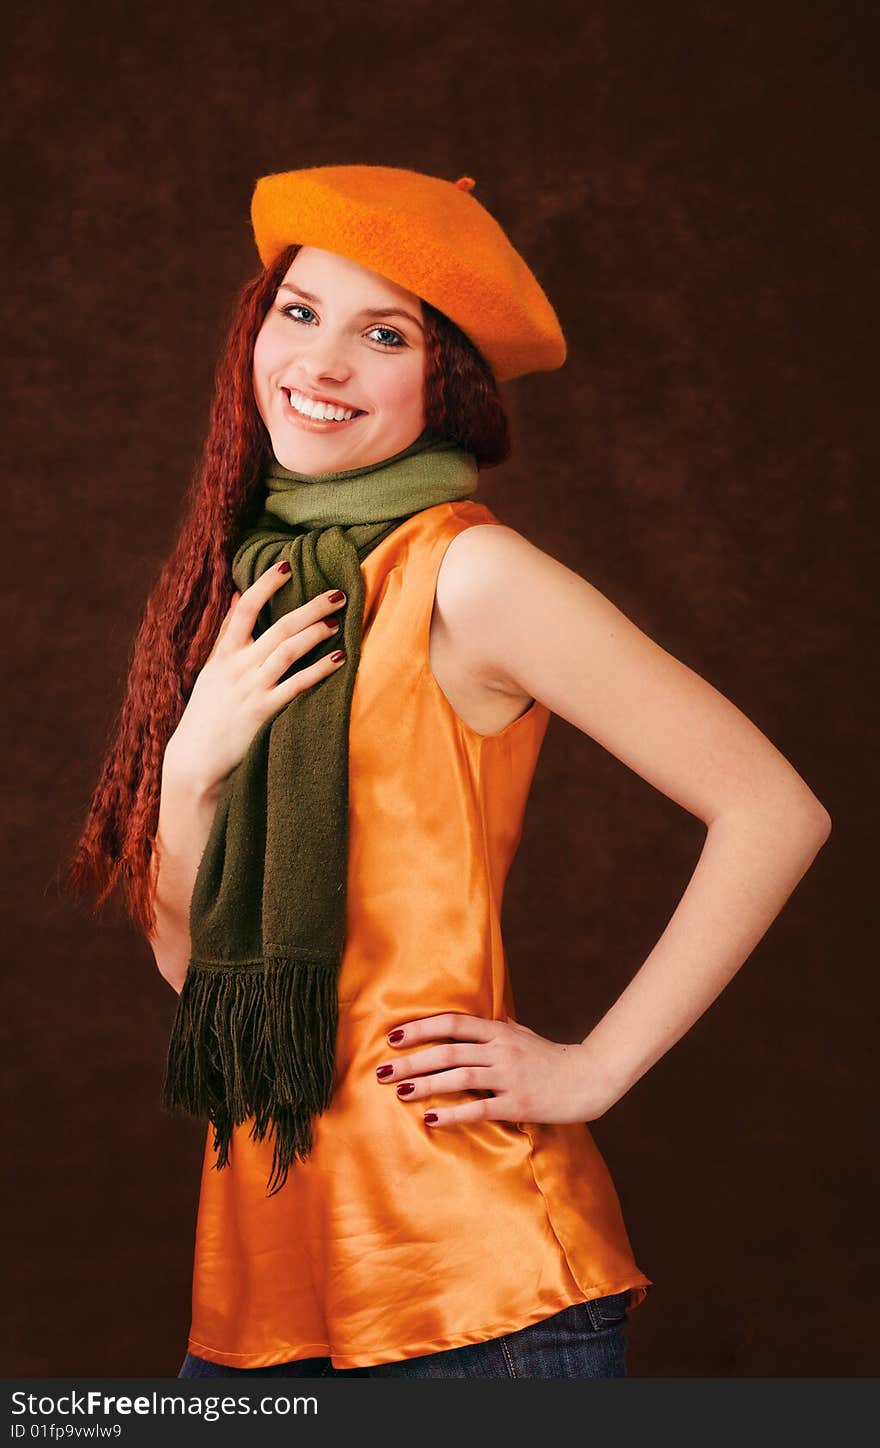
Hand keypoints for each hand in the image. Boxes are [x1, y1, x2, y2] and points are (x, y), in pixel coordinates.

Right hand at [164, 565, 348, 794]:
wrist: (194, 761)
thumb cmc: (206, 714)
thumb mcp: (211, 670)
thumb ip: (227, 635)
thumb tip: (240, 595)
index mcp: (224, 654)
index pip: (244, 609)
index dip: (265, 585)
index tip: (286, 564)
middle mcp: (238, 667)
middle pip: (277, 628)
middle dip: (309, 608)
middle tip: (337, 593)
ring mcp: (250, 688)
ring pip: (287, 651)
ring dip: (315, 633)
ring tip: (338, 621)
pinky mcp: (262, 711)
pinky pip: (296, 686)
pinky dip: (318, 671)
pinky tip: (338, 659)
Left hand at [375, 1011, 612, 1128]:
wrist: (589, 1078)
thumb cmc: (553, 1058)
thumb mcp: (525, 1035)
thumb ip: (502, 1028)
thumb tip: (484, 1020)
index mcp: (499, 1032)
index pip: (452, 1024)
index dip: (421, 1029)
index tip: (393, 1037)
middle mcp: (500, 1051)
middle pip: (447, 1051)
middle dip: (411, 1061)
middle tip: (382, 1071)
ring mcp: (509, 1077)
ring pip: (458, 1078)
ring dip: (425, 1085)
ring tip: (400, 1093)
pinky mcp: (518, 1104)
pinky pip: (479, 1108)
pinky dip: (453, 1113)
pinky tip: (431, 1119)